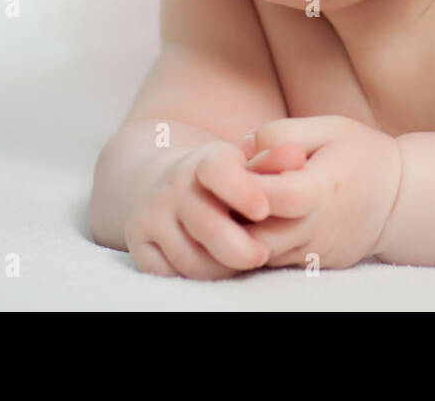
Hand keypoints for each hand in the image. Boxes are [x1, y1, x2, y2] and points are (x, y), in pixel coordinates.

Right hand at [124, 139, 307, 278]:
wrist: (167, 187)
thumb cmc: (226, 181)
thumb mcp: (248, 164)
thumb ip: (274, 164)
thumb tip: (296, 156)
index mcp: (205, 160)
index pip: (216, 170)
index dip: (241, 190)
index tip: (264, 209)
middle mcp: (172, 185)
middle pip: (205, 224)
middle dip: (239, 246)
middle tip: (263, 254)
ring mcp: (151, 216)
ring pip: (189, 256)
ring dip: (222, 267)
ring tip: (245, 262)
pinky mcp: (138, 245)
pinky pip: (169, 273)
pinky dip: (196, 277)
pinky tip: (218, 270)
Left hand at [242, 115, 402, 269]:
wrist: (399, 199)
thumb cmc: (362, 155)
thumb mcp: (329, 128)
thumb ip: (282, 133)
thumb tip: (241, 149)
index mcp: (321, 188)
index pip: (269, 197)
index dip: (243, 185)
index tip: (235, 168)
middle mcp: (317, 227)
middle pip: (255, 237)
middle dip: (234, 216)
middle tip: (228, 192)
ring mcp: (315, 251)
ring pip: (260, 253)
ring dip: (245, 232)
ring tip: (244, 204)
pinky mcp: (313, 263)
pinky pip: (274, 260)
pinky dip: (261, 243)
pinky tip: (263, 219)